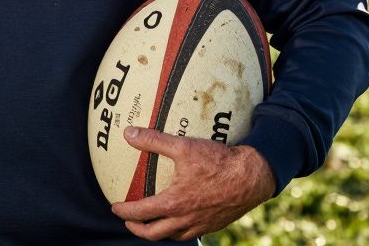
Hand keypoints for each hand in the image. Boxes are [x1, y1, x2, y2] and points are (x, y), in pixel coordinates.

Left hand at [110, 126, 275, 241]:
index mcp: (174, 203)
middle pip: (154, 234)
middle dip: (137, 229)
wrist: (252, 176)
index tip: (115, 207)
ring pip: (174, 236)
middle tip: (129, 221)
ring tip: (153, 221)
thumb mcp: (184, 146)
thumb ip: (154, 140)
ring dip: (159, 231)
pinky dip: (179, 229)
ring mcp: (201, 225)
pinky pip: (192, 233)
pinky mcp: (215, 225)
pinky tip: (182, 218)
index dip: (124, 212)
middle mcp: (186, 219)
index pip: (141, 213)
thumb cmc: (218, 162)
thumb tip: (129, 133)